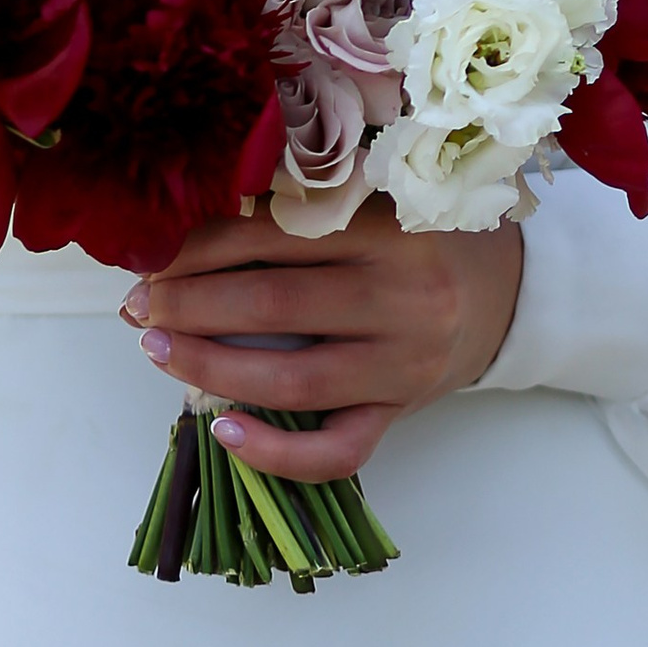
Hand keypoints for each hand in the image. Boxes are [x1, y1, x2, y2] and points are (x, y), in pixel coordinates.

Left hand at [120, 200, 524, 483]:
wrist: (510, 289)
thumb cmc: (426, 232)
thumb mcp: (380, 193)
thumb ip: (309, 202)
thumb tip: (199, 209)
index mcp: (389, 226)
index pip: (273, 236)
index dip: (201, 247)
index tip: (151, 254)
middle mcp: (401, 296)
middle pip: (275, 307)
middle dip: (190, 306)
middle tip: (137, 304)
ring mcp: (404, 364)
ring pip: (296, 379)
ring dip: (211, 366)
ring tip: (157, 349)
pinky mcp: (404, 412)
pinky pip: (339, 449)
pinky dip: (277, 453)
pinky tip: (223, 432)